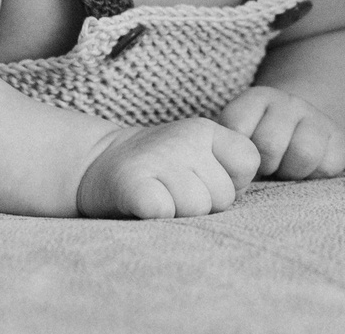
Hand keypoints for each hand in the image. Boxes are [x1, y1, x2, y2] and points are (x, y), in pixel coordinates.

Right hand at [75, 118, 261, 218]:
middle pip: (224, 196)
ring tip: (159, 197)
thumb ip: (230, 168)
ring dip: (179, 215)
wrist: (95, 163)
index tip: (205, 180)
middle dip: (205, 204)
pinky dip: (157, 216)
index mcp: (206, 129)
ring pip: (197, 209)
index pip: (249, 162)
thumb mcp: (198, 154)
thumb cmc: (160, 168)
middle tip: (174, 191)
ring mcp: (158, 159)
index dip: (233, 182)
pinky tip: (144, 206)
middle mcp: (184, 139)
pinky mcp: (132, 183)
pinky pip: (163, 211)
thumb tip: (238, 195)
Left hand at [216, 85, 344, 179]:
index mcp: (256, 99)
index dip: (236, 153)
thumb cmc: (257, 148)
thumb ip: (225, 151)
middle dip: (263, 165)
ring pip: (303, 152)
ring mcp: (316, 118)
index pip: (237, 126)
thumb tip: (224, 177)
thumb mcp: (236, 140)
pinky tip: (308, 171)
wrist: (299, 136)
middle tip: (265, 168)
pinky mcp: (339, 141)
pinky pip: (328, 165)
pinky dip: (316, 175)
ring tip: (286, 170)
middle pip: (269, 143)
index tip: (239, 159)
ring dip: (291, 171)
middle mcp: (287, 102)